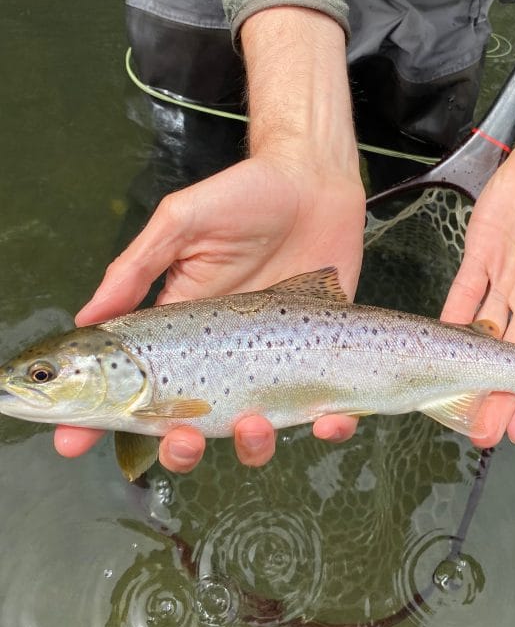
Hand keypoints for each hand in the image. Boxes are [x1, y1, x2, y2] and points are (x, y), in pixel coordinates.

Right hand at [55, 8, 365, 471]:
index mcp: (182, 326)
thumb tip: (86, 318)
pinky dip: (330, 426)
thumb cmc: (245, 194)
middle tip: (181, 439)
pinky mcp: (323, 354)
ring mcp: (273, 358)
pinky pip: (326, 408)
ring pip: (256, 429)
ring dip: (252, 445)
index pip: (134, 385)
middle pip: (192, 425)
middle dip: (178, 448)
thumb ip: (138, 268)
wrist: (315, 178)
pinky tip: (329, 419)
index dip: (100, 421)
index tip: (74, 445)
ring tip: (255, 424)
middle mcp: (224, 353)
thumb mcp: (181, 222)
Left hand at [441, 103, 514, 447]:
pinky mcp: (480, 252)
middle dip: (498, 395)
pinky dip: (451, 315)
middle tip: (482, 434)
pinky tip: (436, 343)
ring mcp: (505, 276)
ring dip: (469, 366)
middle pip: (512, 357)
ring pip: (484, 333)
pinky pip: (463, 290)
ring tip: (454, 405)